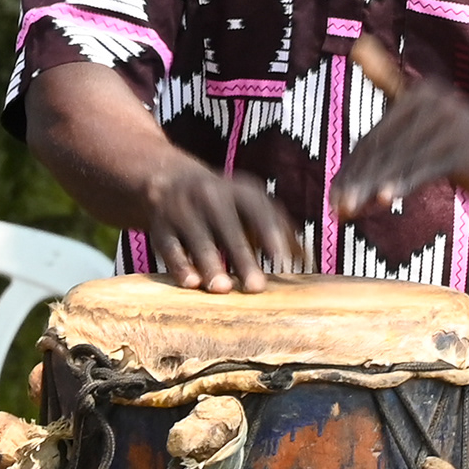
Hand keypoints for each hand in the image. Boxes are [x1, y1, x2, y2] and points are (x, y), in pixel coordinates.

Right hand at [138, 156, 302, 293]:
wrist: (168, 180)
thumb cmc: (224, 204)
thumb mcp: (250, 205)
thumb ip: (279, 229)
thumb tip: (308, 260)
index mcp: (240, 191)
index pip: (259, 212)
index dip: (272, 235)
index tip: (284, 261)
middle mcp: (211, 195)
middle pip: (229, 228)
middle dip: (243, 258)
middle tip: (257, 288)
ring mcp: (182, 209)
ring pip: (199, 239)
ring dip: (211, 264)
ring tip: (222, 289)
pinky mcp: (160, 226)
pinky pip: (169, 246)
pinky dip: (179, 265)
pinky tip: (190, 284)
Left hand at [336, 35, 468, 218]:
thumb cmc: (462, 139)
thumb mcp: (425, 108)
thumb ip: (390, 80)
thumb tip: (357, 44)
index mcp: (419, 93)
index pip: (375, 138)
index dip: (353, 168)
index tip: (334, 195)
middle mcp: (433, 103)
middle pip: (383, 148)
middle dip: (357, 180)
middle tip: (337, 207)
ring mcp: (449, 126)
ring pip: (400, 160)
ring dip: (372, 187)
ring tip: (350, 209)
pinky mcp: (463, 149)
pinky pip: (426, 169)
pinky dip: (404, 183)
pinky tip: (385, 199)